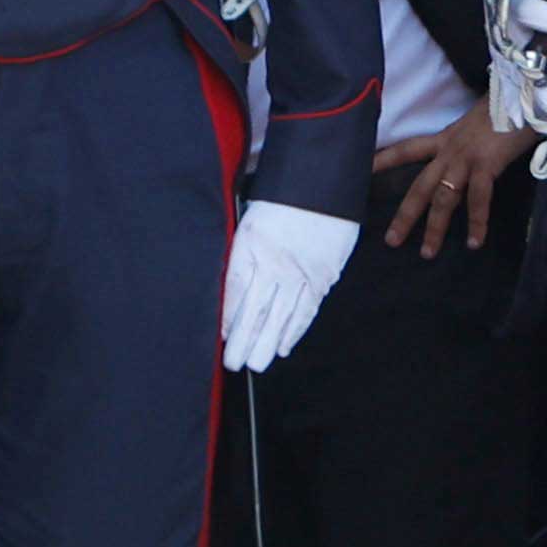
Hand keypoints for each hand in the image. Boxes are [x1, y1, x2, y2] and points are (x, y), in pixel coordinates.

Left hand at [220, 199, 359, 372]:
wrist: (323, 183)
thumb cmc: (283, 198)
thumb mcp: (251, 218)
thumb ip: (243, 252)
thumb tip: (234, 288)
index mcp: (251, 244)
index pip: (235, 288)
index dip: (228, 316)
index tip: (222, 337)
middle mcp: (274, 262)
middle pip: (255, 308)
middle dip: (243, 340)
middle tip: (233, 363)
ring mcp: (300, 272)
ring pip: (280, 316)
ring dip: (266, 343)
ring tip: (254, 364)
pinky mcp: (322, 276)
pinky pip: (305, 310)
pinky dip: (293, 331)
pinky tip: (282, 347)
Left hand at [378, 101, 528, 256]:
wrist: (525, 95)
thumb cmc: (506, 108)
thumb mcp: (477, 124)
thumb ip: (468, 141)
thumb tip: (469, 154)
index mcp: (445, 138)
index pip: (407, 149)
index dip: (384, 160)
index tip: (363, 173)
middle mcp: (450, 149)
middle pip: (420, 186)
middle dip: (405, 215)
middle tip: (391, 240)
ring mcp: (466, 157)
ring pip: (443, 197)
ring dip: (435, 227)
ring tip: (427, 253)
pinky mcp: (486, 164)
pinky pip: (478, 198)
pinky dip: (476, 222)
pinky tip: (473, 242)